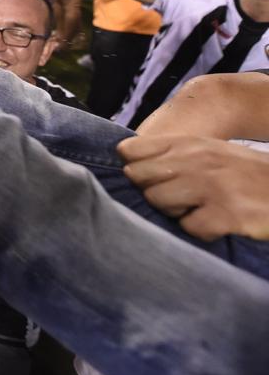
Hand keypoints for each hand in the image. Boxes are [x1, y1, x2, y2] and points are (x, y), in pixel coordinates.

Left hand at [118, 135, 268, 241]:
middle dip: (150, 191)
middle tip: (175, 198)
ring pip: (158, 202)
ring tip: (197, 211)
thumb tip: (128, 163)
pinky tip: (216, 225)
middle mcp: (197, 161)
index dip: (133, 167)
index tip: (147, 178)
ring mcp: (211, 187)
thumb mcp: (211, 152)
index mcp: (189, 144)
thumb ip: (173, 154)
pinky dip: (200, 231)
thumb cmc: (245, 173)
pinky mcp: (227, 214)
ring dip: (173, 212)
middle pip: (139, 178)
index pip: (132, 151)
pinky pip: (190, 227)